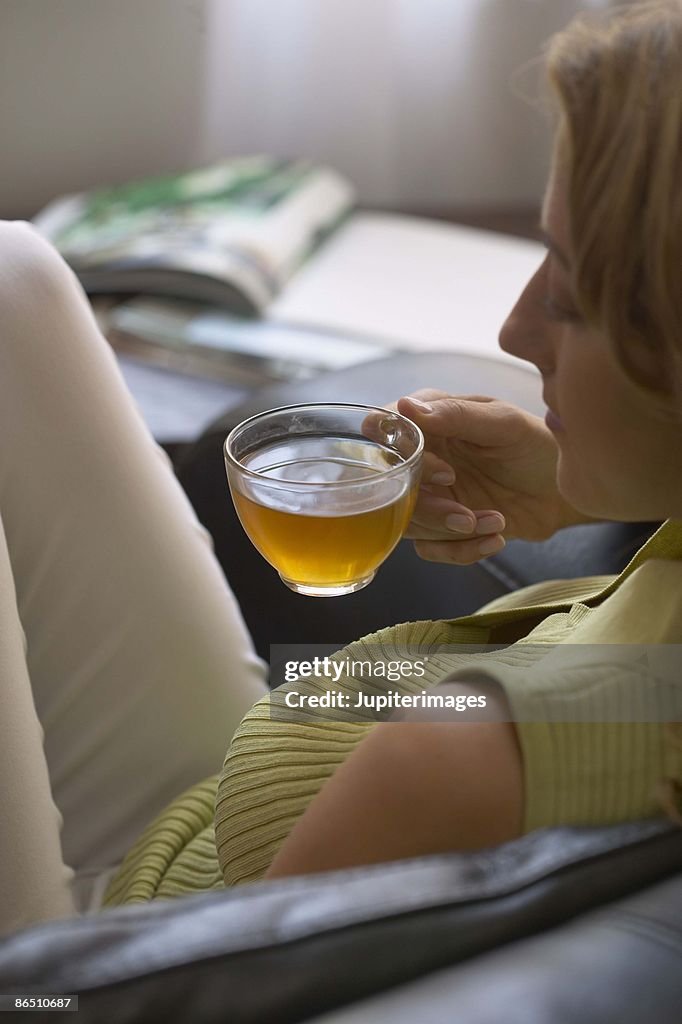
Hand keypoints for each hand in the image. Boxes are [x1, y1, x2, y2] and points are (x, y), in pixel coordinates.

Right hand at [396, 390, 587, 565]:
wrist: (564, 493)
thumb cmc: (538, 446)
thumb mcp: (504, 424)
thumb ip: (456, 414)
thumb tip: (408, 407)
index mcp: (432, 420)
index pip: (387, 431)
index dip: (402, 455)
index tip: (442, 471)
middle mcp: (424, 456)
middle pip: (392, 484)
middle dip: (429, 506)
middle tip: (464, 512)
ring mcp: (430, 493)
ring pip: (407, 521)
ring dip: (448, 530)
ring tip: (494, 521)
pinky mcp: (443, 526)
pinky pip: (429, 548)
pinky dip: (461, 550)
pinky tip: (496, 537)